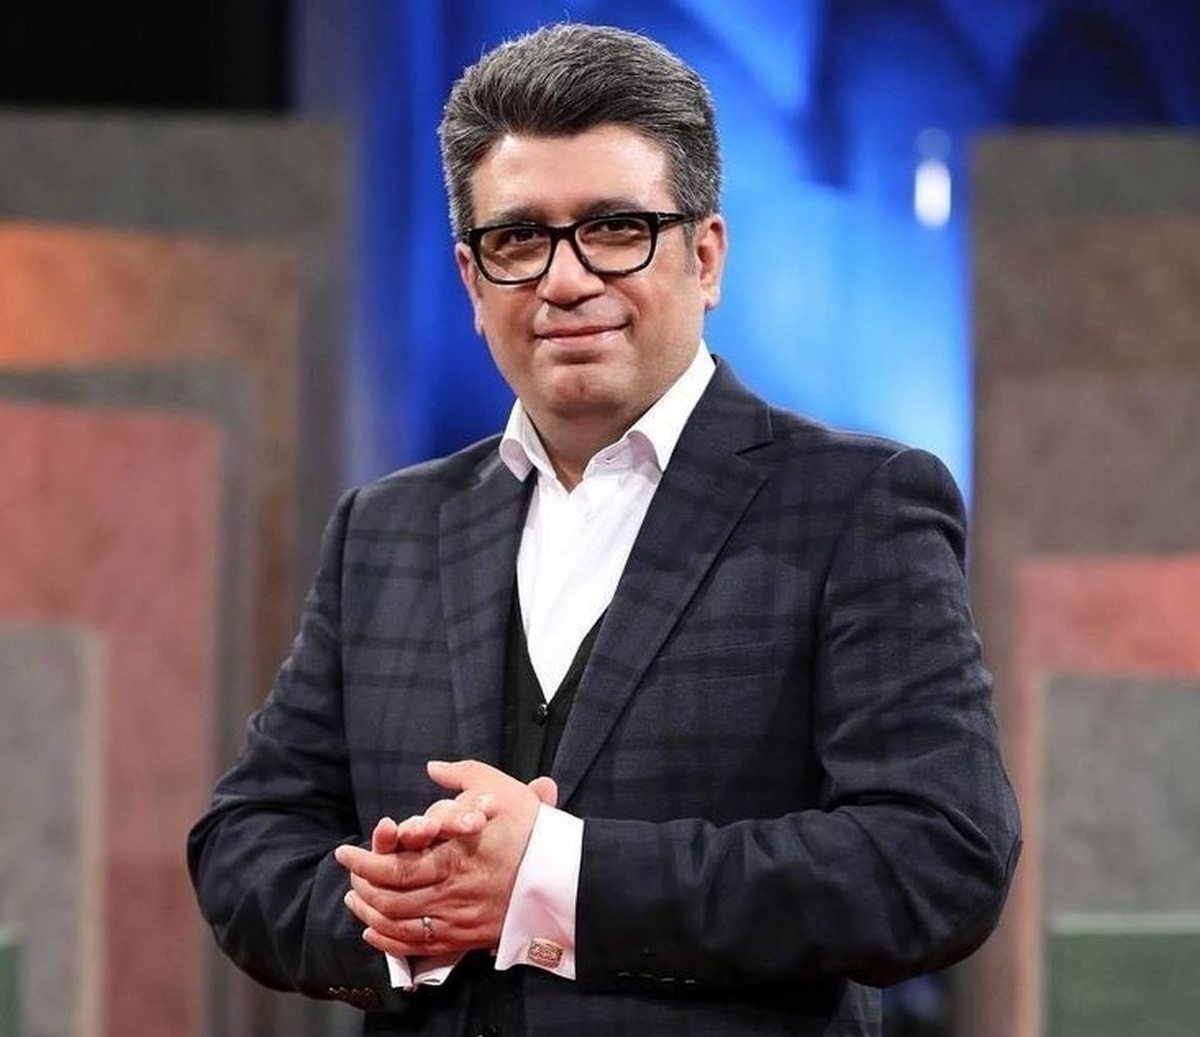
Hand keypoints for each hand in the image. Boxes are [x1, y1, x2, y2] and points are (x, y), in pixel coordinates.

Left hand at [334, 761, 556, 956]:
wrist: (566, 874)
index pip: (394, 867)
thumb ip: (462, 774)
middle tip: (348, 875)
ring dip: (371, 913)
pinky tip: (376, 931)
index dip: (364, 862)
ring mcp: (459, 918)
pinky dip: (391, 941)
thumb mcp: (499, 789)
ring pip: (400, 924)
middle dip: (362, 886)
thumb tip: (433, 767)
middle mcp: (451, 891)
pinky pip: (419, 946)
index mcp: (453, 857)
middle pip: (391, 897)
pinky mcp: (468, 936)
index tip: (346, 852)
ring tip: (356, 899)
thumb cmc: (532, 829)